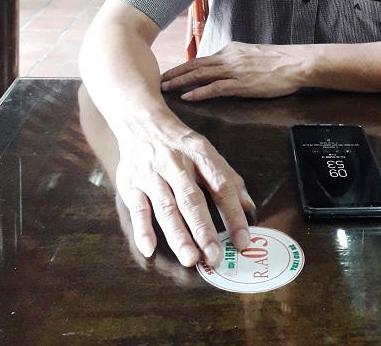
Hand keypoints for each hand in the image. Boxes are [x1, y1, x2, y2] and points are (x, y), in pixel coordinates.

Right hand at [114, 112, 254, 267]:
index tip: (243, 240)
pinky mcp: (131, 184)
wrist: (142, 122)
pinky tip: (150, 248)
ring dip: (178, 234)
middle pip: (192, 199)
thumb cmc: (180, 144)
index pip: (221, 185)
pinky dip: (142, 229)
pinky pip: (137, 208)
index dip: (233, 213)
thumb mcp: (207, 152)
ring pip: (166, 207)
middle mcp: (176, 164)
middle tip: (215, 256)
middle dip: (204, 229)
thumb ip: (228, 179)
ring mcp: (152, 174)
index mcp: (200, 154)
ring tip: (190, 259)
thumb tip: (249, 206)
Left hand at [160, 41, 307, 100]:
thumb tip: (227, 67)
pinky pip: (215, 88)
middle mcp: (229, 58)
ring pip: (201, 75)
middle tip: (158, 80)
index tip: (170, 72)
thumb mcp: (254, 56)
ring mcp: (235, 70)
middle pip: (196, 65)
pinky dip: (199, 92)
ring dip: (180, 82)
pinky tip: (187, 97)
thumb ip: (238, 60)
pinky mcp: (242, 83)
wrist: (297, 62)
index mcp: (231, 50)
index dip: (184, 66)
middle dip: (175, 73)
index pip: (202, 59)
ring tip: (165, 88)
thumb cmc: (280, 61)